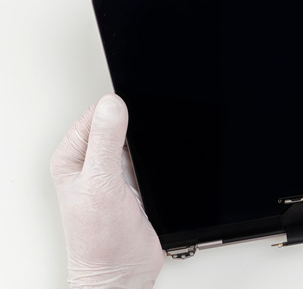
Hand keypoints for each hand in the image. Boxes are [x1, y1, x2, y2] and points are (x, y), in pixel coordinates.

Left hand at [51, 94, 163, 288]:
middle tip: (141, 136)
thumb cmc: (99, 240)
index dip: (114, 110)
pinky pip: (147, 160)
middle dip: (132, 125)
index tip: (130, 113)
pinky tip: (155, 168)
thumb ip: (106, 141)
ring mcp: (112, 175)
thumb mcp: (101, 183)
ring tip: (146, 156)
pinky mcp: (133, 185)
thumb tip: (112, 105)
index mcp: (70, 159)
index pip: (93, 116)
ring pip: (133, 142)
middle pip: (115, 125)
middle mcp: (89, 165)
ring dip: (145, 144)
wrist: (123, 272)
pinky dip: (155, 160)